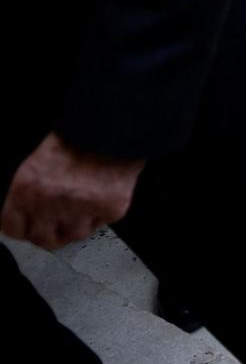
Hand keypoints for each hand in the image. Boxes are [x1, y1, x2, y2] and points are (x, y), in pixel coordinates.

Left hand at [1, 133, 144, 250]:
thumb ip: (28, 188)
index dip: (25, 227)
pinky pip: (102, 222)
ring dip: (79, 223)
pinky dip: (103, 212)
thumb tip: (26, 211)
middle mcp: (49, 202)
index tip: (31, 226)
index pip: (14, 228)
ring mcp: (81, 208)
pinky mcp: (110, 208)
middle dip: (52, 233)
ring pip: (76, 234)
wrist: (113, 123)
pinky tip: (102, 193)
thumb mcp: (38, 158)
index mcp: (24, 187)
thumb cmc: (75, 135)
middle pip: (45, 239)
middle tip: (59, 223)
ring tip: (84, 204)